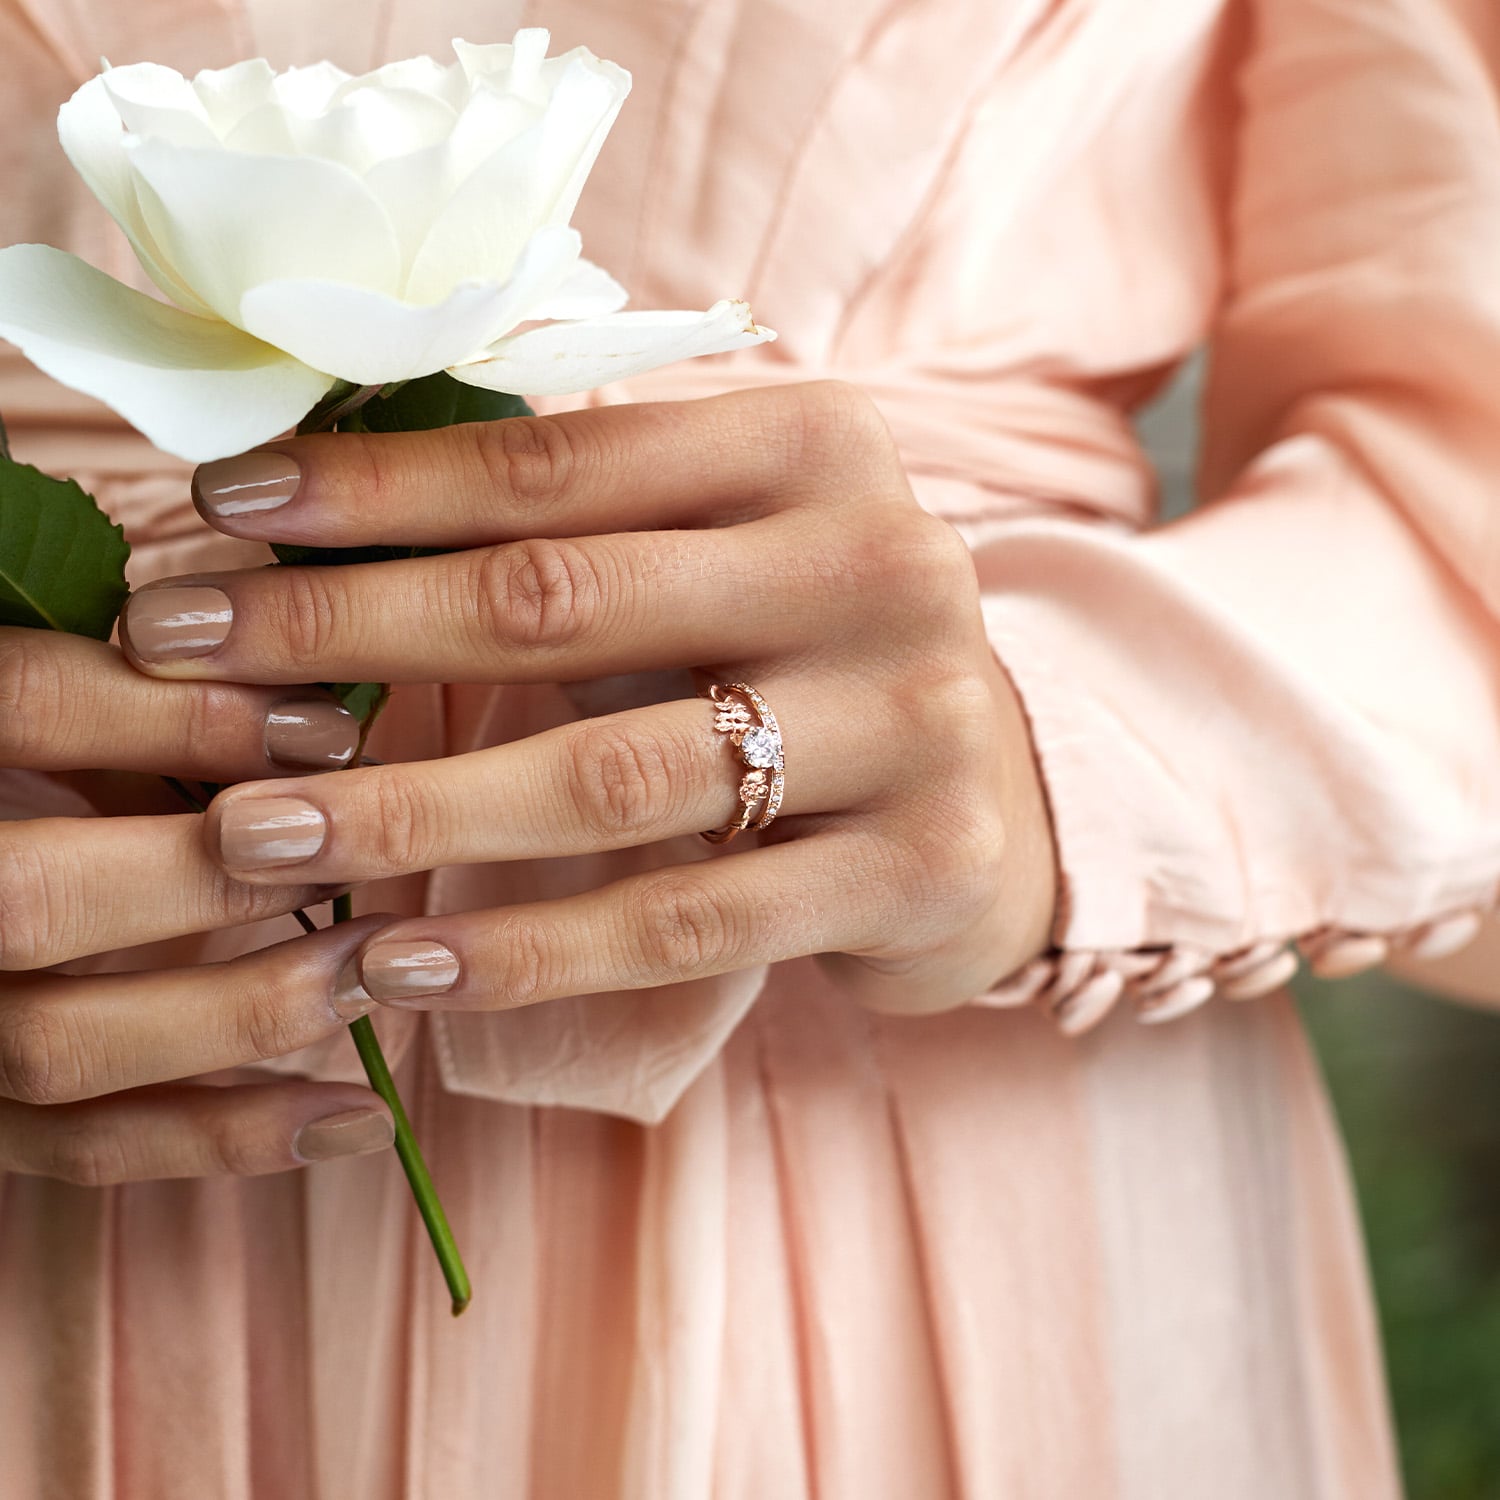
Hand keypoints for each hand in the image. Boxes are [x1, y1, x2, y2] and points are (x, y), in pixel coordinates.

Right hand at [0, 627, 397, 1181]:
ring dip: (244, 1010)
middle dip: (210, 877)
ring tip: (374, 970)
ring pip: (60, 1044)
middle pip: (31, 898)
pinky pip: (89, 1148)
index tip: (329, 732)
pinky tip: (359, 1116)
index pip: (25, 706)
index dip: (182, 714)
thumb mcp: (67, 715)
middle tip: (352, 856)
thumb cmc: (37, 767)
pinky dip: (231, 1139)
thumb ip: (144, 706)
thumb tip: (318, 715)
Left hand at [126, 382, 1057, 1016]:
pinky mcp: (919, 867)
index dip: (380, 485)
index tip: (221, 509)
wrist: (1002, 791)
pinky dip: (536, 947)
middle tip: (182, 660)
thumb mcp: (731, 549)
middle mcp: (882, 563)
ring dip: (412, 810)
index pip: (561, 455)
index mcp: (819, 448)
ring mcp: (914, 721)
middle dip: (350, 630)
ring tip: (259, 835)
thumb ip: (589, 522)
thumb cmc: (818, 654)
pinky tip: (409, 964)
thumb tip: (329, 515)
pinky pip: (690, 918)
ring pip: (616, 776)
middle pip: (568, 603)